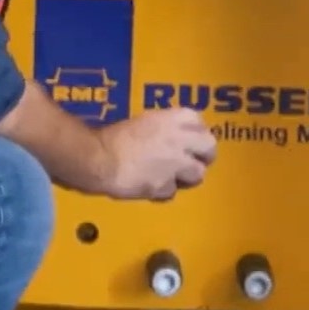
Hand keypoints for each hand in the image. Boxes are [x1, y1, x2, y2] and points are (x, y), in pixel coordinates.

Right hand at [98, 108, 216, 200]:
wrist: (98, 157)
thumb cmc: (112, 136)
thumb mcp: (142, 123)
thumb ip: (161, 129)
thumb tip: (166, 138)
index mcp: (174, 118)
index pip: (199, 122)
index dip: (195, 133)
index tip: (189, 139)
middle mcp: (181, 139)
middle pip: (209, 148)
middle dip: (204, 156)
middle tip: (192, 161)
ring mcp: (176, 164)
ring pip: (198, 173)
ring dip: (187, 176)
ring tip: (173, 177)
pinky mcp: (165, 185)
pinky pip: (172, 191)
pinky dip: (163, 191)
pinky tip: (152, 187)